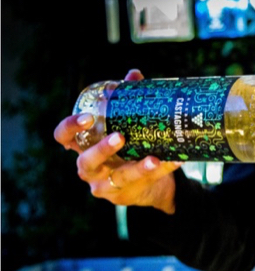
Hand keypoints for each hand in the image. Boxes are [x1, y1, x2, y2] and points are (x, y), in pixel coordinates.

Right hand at [54, 69, 180, 213]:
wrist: (146, 183)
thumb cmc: (128, 147)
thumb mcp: (124, 126)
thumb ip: (126, 100)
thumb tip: (133, 74)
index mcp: (84, 145)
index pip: (64, 137)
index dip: (70, 127)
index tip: (87, 117)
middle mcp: (89, 167)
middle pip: (86, 161)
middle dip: (103, 150)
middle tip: (120, 137)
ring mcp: (105, 184)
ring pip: (119, 177)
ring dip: (137, 167)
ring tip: (153, 159)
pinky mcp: (124, 195)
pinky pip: (144, 182)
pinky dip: (161, 170)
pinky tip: (175, 161)